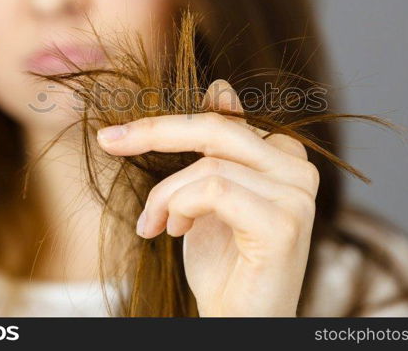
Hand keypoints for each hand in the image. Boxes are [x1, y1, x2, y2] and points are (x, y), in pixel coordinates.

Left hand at [96, 79, 318, 316]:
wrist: (237, 320)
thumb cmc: (223, 263)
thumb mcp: (210, 197)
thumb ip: (217, 147)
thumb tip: (221, 88)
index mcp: (283, 156)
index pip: (222, 118)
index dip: (167, 123)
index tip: (116, 135)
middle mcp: (298, 168)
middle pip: (216, 129)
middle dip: (155, 133)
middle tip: (109, 142)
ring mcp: (297, 195)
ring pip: (208, 165)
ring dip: (165, 196)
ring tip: (154, 225)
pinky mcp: (284, 223)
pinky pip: (214, 190)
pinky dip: (180, 207)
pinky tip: (173, 233)